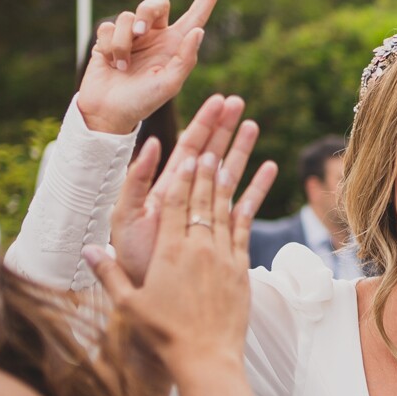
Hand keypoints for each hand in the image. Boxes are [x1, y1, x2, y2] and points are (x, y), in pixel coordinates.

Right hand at [77, 0, 223, 134]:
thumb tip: (199, 31)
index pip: (195, 16)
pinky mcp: (108, 39)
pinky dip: (108, 45)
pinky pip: (107, 27)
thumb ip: (185, 59)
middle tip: (141, 31)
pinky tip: (109, 63)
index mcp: (175, 45)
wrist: (108, 113)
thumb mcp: (169, 86)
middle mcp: (155, 36)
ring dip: (123, 42)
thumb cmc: (142, 103)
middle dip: (147, 10)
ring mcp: (132, 37)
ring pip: (127, 16)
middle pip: (156, 2)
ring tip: (122, 65)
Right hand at [87, 120, 273, 374]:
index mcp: (168, 252)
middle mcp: (198, 248)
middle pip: (201, 199)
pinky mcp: (241, 268)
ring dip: (227, 178)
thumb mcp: (129, 304)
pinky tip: (256, 186)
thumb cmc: (164, 334)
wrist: (206, 357)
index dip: (181, 178)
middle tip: (210, 143)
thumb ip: (108, 273)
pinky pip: (245, 227)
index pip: (173, 204)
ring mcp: (222, 256)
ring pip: (225, 208)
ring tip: (230, 154)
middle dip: (205, 169)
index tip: (187, 156)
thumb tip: (86, 249)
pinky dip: (250, 203)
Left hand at [111, 95, 271, 285]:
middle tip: (239, 103)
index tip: (218, 101)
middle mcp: (187, 197)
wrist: (147, 294)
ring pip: (227, 174)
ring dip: (241, 150)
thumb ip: (136, 180)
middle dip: (223, 128)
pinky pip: (242, 205)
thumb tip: (152, 142)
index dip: (203, 124)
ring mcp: (205, 214)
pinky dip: (256, 186)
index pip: (188, 148)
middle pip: (210, 154)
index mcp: (166, 189)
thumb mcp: (126, 215)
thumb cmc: (133, 259)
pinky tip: (270, 168)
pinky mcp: (221, 233)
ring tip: (254, 125)